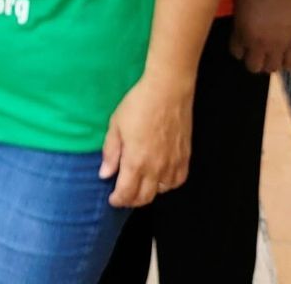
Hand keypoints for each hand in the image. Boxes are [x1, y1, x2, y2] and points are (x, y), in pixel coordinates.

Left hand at [99, 75, 193, 208]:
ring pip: (161, 191)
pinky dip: (168, 184)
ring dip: (149, 192)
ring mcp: (172, 164)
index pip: (126, 193)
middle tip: (124, 196)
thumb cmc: (139, 104)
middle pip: (144, 197)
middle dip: (132, 200)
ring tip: (141, 185)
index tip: (113, 199)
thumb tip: (105, 174)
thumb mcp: (116, 125)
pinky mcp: (185, 157)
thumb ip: (110, 152)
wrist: (168, 90)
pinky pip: (177, 181)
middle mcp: (155, 168)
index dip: (118, 200)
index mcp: (136, 161)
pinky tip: (161, 178)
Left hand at [230, 0, 290, 74]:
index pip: (236, 53)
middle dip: (253, 59)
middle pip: (253, 67)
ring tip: (272, 52)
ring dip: (270, 61)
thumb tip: (240, 29)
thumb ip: (238, 21)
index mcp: (242, 33)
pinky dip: (287, 62)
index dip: (239, 49)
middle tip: (257, 50)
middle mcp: (259, 44)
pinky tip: (286, 54)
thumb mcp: (238, 1)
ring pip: (272, 68)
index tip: (243, 43)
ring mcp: (279, 46)